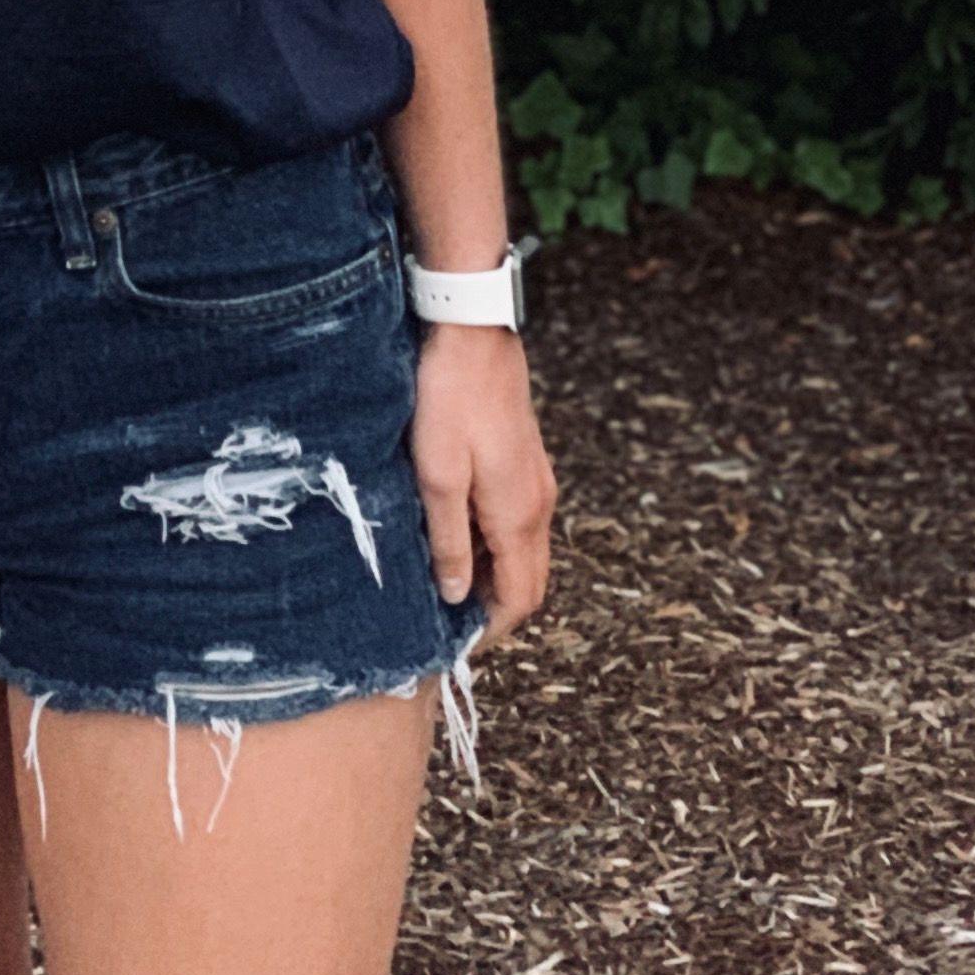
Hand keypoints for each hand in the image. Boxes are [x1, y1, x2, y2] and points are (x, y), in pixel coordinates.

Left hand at [412, 324, 555, 644]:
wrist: (472, 334)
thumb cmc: (449, 399)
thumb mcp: (436, 474)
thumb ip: (448, 539)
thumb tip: (456, 593)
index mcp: (518, 515)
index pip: (520, 597)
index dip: (491, 628)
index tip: (456, 640)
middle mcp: (538, 504)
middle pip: (529, 579)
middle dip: (495, 606)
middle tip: (448, 615)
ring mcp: (537, 481)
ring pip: (525, 550)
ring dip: (493, 572)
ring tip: (445, 574)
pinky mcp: (526, 461)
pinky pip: (519, 520)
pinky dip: (495, 540)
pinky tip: (456, 528)